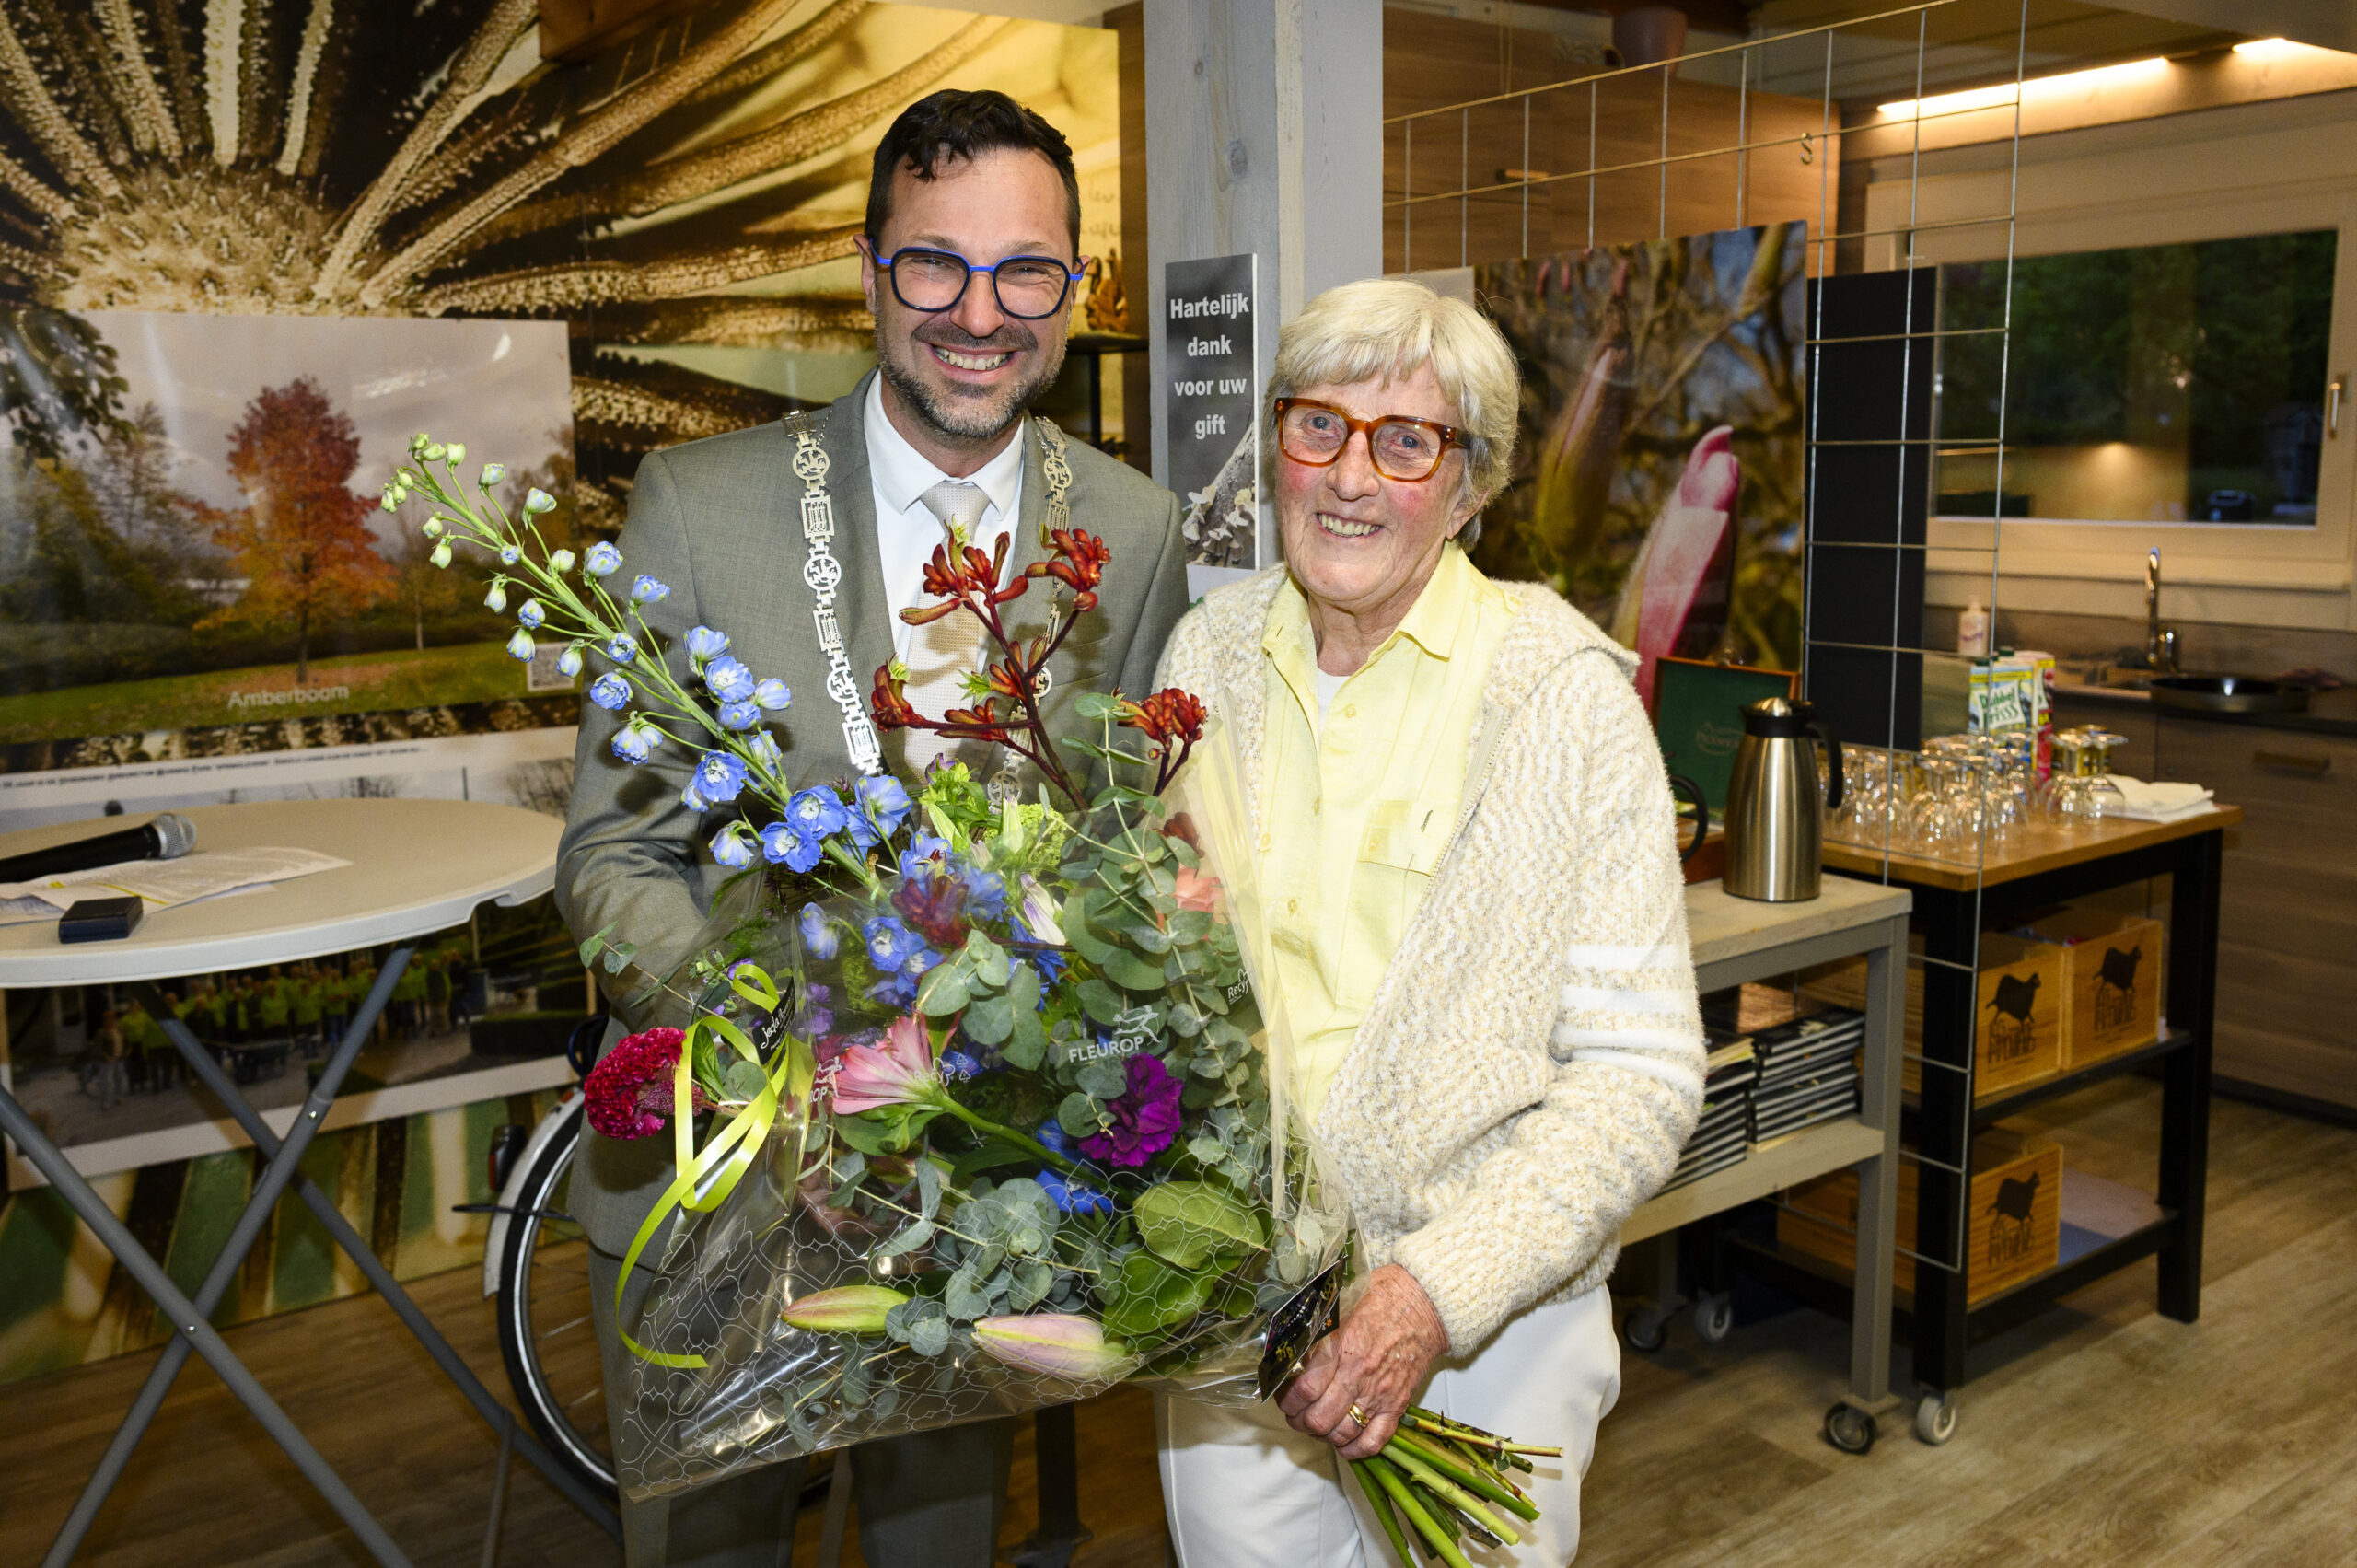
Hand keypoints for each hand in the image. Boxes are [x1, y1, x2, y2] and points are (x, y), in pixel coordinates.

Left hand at [1277, 1264, 1448, 1460]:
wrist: (1424, 1304)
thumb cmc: (1381, 1299)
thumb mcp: (1339, 1306)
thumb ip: (1314, 1331)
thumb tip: (1287, 1349)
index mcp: (1342, 1349)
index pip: (1304, 1390)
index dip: (1287, 1400)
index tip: (1283, 1396)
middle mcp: (1359, 1376)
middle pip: (1319, 1419)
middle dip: (1299, 1422)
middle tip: (1295, 1414)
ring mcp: (1380, 1394)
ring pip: (1343, 1434)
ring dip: (1323, 1435)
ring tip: (1315, 1425)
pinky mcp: (1398, 1404)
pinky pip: (1375, 1441)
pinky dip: (1355, 1450)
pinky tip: (1343, 1444)